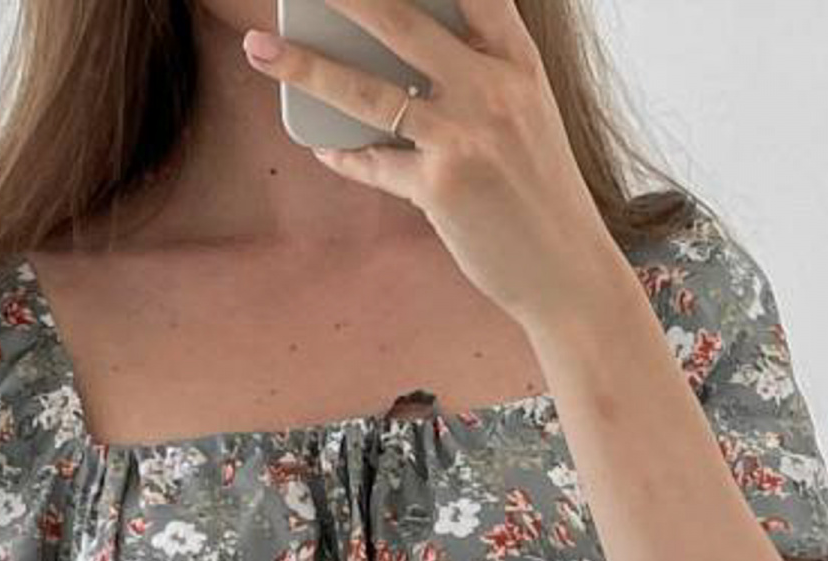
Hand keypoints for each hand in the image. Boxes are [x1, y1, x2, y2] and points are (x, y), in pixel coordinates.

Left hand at [239, 0, 609, 325]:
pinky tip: (323, 146)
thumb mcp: (523, 115)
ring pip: (368, 90)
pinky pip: (374, 163)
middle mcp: (493, 88)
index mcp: (517, 61)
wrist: (566, 269)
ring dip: (305, 67)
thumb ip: (476, 74)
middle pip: (402, 19)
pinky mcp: (442, 187)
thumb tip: (397, 59)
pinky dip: (344, 155)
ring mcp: (466, 137)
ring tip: (261, 49)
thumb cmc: (539, 190)